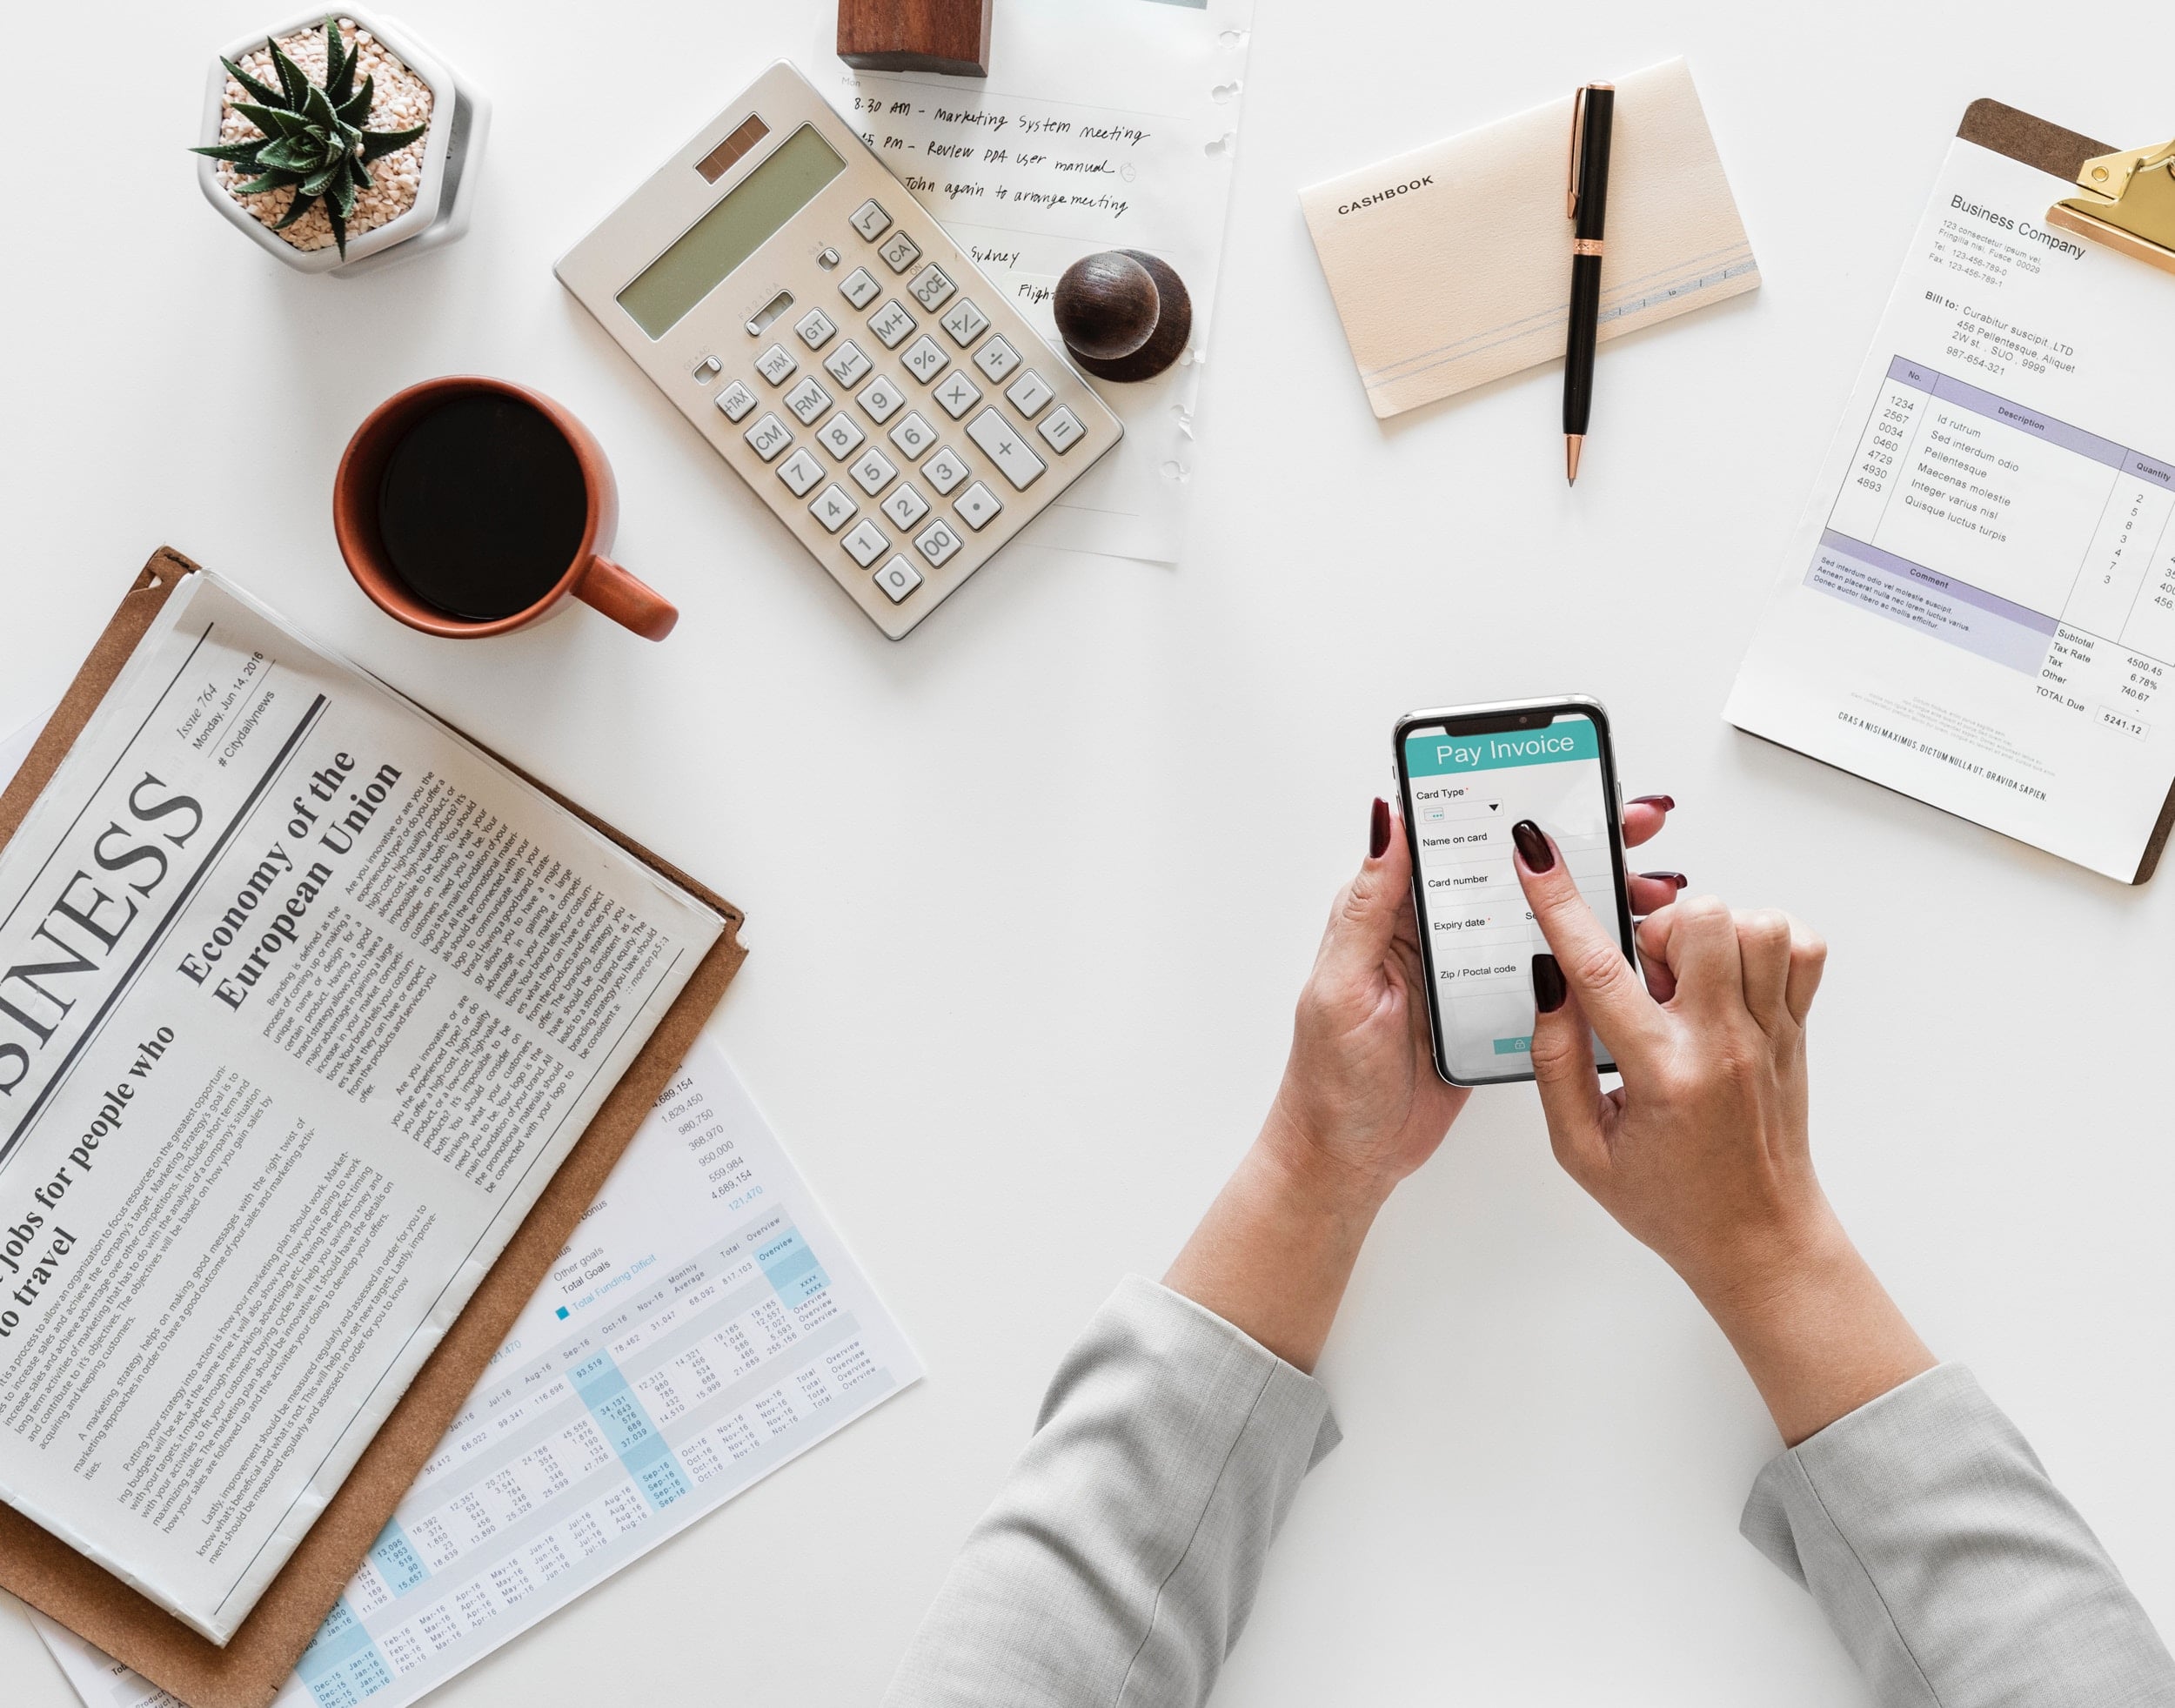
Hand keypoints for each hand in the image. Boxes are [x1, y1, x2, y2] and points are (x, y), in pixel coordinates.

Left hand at [1264, 795, 1680, 1201]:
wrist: (1350, 1159)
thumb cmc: (1330, 1079)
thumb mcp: (1344, 985)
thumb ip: (1367, 905)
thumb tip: (1385, 820)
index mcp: (1392, 912)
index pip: (1452, 838)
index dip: (1505, 805)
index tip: (1558, 781)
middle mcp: (1434, 932)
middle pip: (1509, 871)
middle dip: (1573, 842)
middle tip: (1632, 822)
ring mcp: (1469, 972)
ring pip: (1539, 917)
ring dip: (1593, 897)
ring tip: (1649, 884)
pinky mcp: (1495, 1012)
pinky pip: (1547, 971)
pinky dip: (1589, 955)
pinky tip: (1630, 946)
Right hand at [1512, 827, 1932, 1442]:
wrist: (1759, 1239)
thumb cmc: (1670, 1201)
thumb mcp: (1580, 1150)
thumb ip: (1555, 1063)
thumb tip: (1548, 983)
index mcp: (1662, 1075)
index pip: (1600, 970)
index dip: (1559, 903)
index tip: (1536, 853)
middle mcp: (1725, 1044)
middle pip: (1699, 921)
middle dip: (1655, 929)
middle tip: (1645, 978)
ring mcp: (1771, 1032)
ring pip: (1755, 923)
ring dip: (1710, 933)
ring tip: (1687, 980)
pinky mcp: (1798, 1028)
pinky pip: (1801, 946)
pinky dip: (1763, 941)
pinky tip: (1730, 977)